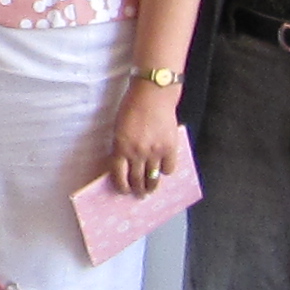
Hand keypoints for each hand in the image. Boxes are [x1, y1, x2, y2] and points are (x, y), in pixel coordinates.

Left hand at [107, 82, 183, 197]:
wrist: (153, 94)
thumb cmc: (132, 107)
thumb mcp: (119, 129)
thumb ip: (122, 147)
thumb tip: (126, 165)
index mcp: (120, 147)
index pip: (119, 176)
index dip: (122, 186)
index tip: (124, 191)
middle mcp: (137, 153)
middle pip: (137, 180)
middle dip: (137, 190)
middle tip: (139, 195)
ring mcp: (154, 151)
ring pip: (153, 177)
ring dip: (151, 186)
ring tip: (151, 190)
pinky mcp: (170, 147)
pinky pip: (169, 168)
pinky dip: (166, 171)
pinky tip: (164, 170)